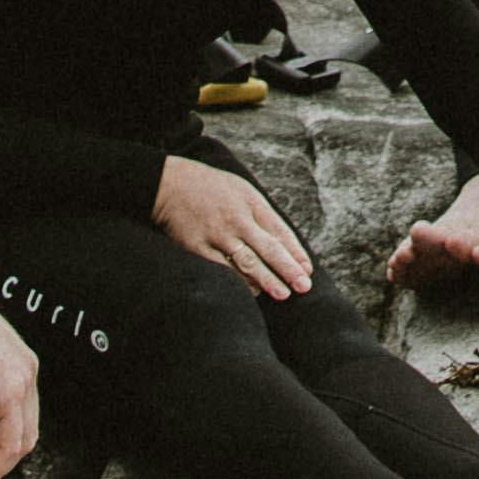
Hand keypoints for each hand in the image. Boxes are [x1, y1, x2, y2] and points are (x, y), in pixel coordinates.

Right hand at [156, 152, 315, 298]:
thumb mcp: (243, 191)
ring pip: (247, 261)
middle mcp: (237, 219)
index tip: (307, 270)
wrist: (171, 184)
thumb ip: (262, 215)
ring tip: (283, 294)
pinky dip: (238, 281)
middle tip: (304, 286)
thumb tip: (284, 242)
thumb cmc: (212, 189)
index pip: (279, 231)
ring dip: (267, 279)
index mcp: (251, 203)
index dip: (295, 252)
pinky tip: (252, 292)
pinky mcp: (197, 247)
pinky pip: (222, 269)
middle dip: (288, 269)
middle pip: (268, 248)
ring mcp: (217, 234)